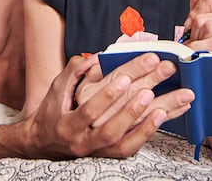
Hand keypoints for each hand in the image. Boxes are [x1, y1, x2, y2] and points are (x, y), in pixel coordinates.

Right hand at [25, 54, 173, 158]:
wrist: (46, 142)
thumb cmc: (53, 112)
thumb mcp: (57, 88)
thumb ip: (75, 71)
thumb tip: (96, 57)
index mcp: (68, 122)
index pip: (90, 109)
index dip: (108, 95)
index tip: (126, 78)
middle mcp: (83, 140)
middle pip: (111, 124)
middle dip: (134, 104)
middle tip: (154, 83)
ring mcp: (97, 150)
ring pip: (124, 139)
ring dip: (145, 122)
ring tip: (165, 103)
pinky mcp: (108, 154)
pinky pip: (130, 146)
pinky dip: (147, 132)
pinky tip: (163, 116)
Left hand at [183, 0, 211, 53]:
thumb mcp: (204, 27)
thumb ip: (201, 4)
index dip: (195, 13)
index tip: (198, 29)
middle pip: (202, 14)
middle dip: (194, 32)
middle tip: (201, 45)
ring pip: (203, 25)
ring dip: (196, 43)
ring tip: (204, 53)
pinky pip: (204, 43)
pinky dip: (195, 53)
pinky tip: (204, 59)